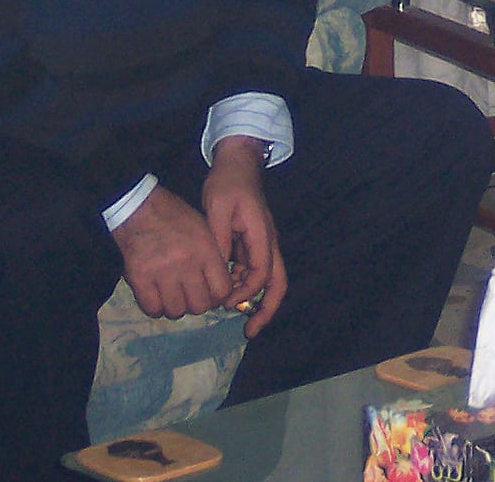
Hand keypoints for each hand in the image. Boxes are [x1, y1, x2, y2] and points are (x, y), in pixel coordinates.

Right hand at [112, 186, 235, 321]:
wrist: (137, 207)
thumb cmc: (173, 216)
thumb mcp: (204, 228)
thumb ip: (214, 256)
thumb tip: (221, 286)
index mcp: (206, 249)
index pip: (222, 290)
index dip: (218, 297)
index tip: (211, 293)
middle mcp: (186, 264)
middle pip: (200, 305)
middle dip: (197, 304)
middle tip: (190, 295)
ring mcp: (162, 273)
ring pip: (177, 311)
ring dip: (176, 307)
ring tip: (172, 295)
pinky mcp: (140, 279)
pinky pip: (153, 309)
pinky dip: (156, 307)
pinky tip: (156, 297)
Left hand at [202, 135, 286, 337]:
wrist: (238, 163)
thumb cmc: (228, 184)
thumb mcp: (217, 210)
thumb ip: (219, 241)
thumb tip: (218, 272)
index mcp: (262, 235)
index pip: (262, 273)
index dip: (245, 291)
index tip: (224, 301)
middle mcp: (268, 243)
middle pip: (277, 283)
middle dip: (266, 309)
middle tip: (249, 331)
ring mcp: (262, 244)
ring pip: (266, 280)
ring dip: (251, 298)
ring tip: (232, 315)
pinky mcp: (252, 243)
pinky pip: (252, 270)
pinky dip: (242, 285)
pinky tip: (225, 292)